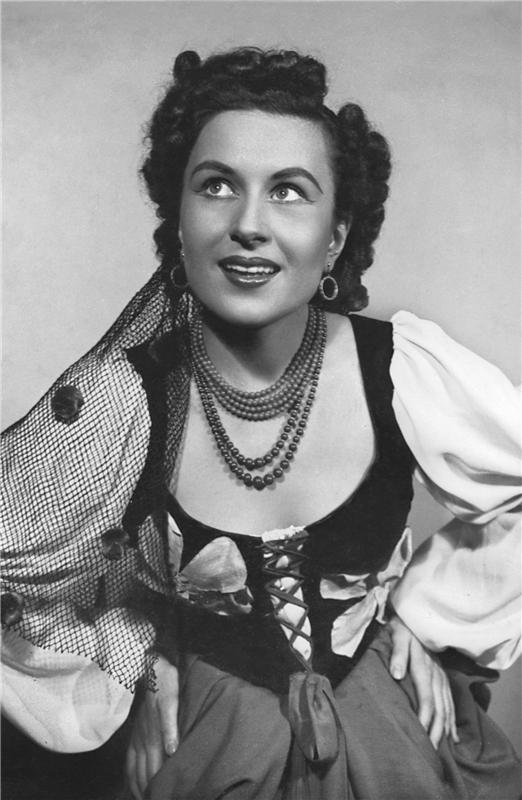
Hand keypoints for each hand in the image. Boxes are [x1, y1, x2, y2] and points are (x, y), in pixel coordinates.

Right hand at [126, 654, 178, 799]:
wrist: (148, 665)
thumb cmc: (163, 682)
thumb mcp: (171, 701)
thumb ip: (171, 726)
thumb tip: (172, 752)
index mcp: (154, 734)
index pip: (155, 769)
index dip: (157, 786)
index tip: (159, 797)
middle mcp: (144, 739)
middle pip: (145, 772)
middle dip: (148, 790)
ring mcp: (138, 736)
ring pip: (135, 768)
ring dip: (138, 785)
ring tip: (144, 798)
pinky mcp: (136, 731)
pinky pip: (130, 758)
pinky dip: (131, 774)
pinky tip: (133, 781)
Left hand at [388, 616, 458, 748]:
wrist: (417, 615)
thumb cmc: (404, 627)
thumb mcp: (398, 636)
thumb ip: (398, 654)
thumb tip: (396, 674)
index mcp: (424, 667)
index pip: (427, 698)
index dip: (424, 719)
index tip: (421, 737)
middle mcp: (436, 674)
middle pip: (439, 708)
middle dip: (436, 731)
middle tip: (430, 751)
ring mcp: (441, 676)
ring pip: (447, 707)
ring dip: (445, 728)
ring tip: (440, 747)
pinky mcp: (442, 676)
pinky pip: (450, 701)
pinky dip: (452, 719)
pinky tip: (452, 734)